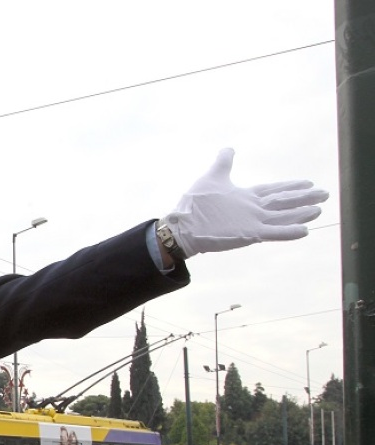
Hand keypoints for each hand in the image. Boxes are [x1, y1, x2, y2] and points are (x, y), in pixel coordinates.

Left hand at [164, 148, 328, 257]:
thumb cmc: (196, 204)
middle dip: (303, 198)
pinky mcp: (248, 234)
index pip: (273, 190)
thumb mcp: (213, 177)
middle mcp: (253, 210)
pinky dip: (288, 232)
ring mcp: (252, 222)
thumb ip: (223, 162)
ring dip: (300, 214)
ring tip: (318, 209)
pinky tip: (304, 231)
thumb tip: (229, 147)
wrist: (183, 226)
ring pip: (282, 217)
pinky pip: (272, 233)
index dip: (290, 186)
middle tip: (324, 194)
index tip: (307, 182)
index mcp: (246, 197)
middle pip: (283, 202)